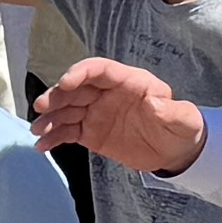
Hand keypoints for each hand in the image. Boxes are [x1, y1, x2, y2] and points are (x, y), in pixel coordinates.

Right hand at [32, 58, 205, 174]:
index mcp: (129, 82)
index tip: (65, 83)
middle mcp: (107, 93)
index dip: (81, 73)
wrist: (174, 152)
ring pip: (67, 109)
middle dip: (57, 95)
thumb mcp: (184, 120)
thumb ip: (173, 111)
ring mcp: (96, 112)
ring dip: (50, 117)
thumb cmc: (181, 129)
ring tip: (37, 129)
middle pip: (77, 88)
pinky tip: (41, 145)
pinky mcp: (90, 132)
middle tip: (42, 107)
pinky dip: (54, 136)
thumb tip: (158, 103)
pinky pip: (67, 131)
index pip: (100, 70)